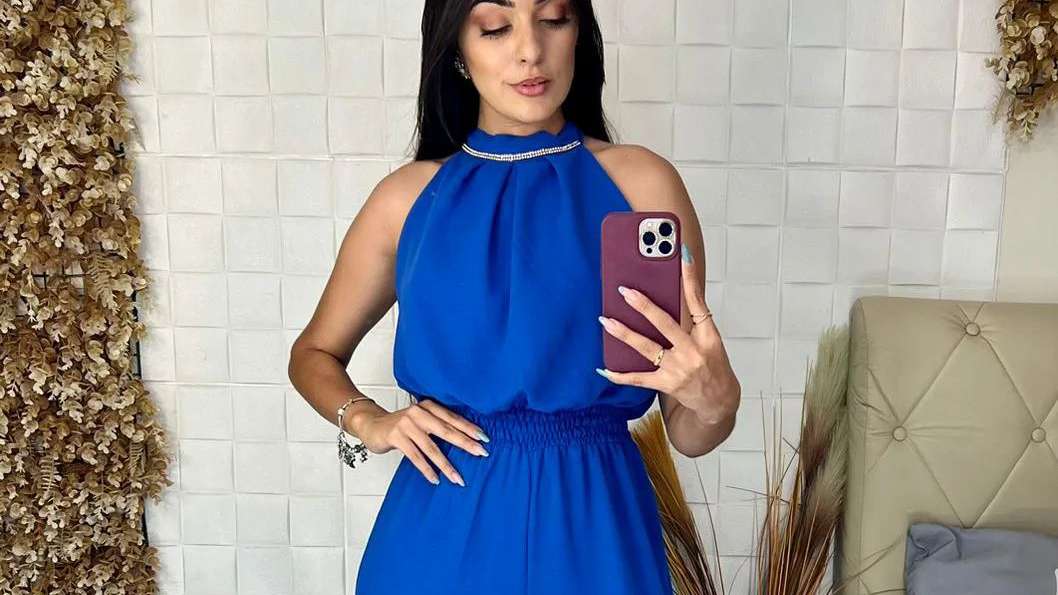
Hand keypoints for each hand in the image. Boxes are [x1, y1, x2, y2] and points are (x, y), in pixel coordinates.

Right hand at [355, 399, 490, 485]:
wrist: (371, 425)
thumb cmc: (400, 425)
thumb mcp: (420, 420)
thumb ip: (437, 425)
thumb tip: (464, 440)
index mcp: (428, 406)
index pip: (453, 418)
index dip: (469, 429)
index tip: (485, 439)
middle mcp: (418, 412)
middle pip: (446, 430)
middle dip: (465, 443)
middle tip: (482, 453)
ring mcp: (406, 424)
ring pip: (431, 448)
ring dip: (446, 465)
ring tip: (458, 478)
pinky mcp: (396, 437)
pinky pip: (415, 456)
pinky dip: (427, 469)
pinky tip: (435, 479)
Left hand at [596, 243, 739, 423]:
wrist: (718, 400)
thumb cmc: (713, 364)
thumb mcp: (710, 339)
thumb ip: (692, 319)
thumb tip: (672, 291)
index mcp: (707, 336)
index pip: (697, 302)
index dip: (690, 279)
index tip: (683, 257)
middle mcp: (692, 351)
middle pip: (665, 323)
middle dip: (644, 306)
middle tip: (625, 292)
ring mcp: (678, 369)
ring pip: (646, 348)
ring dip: (624, 333)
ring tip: (606, 320)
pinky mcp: (666, 384)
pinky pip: (638, 378)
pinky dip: (620, 375)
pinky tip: (604, 369)